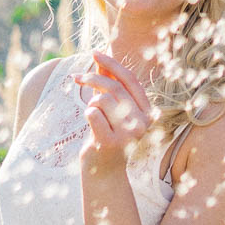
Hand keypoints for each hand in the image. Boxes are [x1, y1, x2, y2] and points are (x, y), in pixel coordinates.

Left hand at [73, 52, 152, 166]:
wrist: (103, 171)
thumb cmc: (106, 135)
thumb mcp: (110, 108)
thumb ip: (108, 84)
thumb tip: (101, 57)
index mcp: (147, 112)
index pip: (130, 80)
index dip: (112, 64)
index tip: (94, 53)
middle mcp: (143, 122)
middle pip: (114, 87)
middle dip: (92, 78)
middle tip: (76, 78)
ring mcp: (129, 133)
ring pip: (102, 100)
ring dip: (91, 104)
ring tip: (93, 118)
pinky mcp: (111, 142)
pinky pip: (92, 113)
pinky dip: (87, 115)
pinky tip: (91, 128)